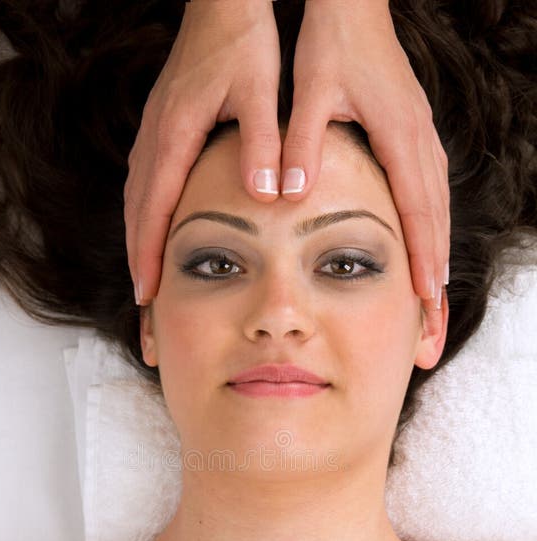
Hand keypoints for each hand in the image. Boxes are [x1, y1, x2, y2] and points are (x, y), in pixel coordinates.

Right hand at [123, 1, 281, 305]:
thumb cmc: (243, 42)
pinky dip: (144, 216)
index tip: (148, 293)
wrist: (222, 1)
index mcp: (175, 134)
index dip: (149, 255)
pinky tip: (155, 230)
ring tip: (146, 277)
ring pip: (136, 199)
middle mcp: (154, 137)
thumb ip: (263, 143)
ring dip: (138, 240)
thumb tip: (263, 194)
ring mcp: (153, 131)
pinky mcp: (161, 126)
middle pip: (136, 213)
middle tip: (144, 303)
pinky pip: (143, 182)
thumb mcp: (261, 92)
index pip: (155, 210)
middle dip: (138, 260)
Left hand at [282, 0, 449, 309]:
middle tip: (434, 320)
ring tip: (432, 297)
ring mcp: (421, 135)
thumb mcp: (310, 93)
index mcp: (398, 134)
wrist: (352, 4)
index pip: (417, 211)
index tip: (425, 300)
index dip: (423, 258)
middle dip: (436, 272)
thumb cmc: (331, 44)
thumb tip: (291, 195)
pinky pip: (430, 188)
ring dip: (437, 252)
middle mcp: (419, 139)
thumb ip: (301, 144)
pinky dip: (431, 225)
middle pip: (436, 218)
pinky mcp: (413, 131)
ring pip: (438, 206)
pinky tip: (423, 244)